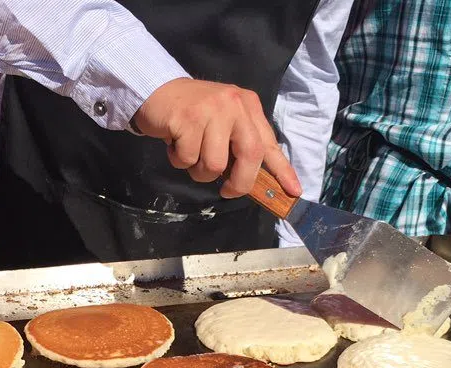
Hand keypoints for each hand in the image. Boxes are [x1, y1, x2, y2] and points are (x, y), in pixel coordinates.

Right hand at [132, 78, 301, 199]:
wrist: (156, 91)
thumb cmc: (193, 115)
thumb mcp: (224, 124)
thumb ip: (240, 146)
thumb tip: (254, 182)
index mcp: (248, 106)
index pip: (269, 143)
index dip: (283, 170)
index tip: (294, 192)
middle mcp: (234, 104)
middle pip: (249, 155)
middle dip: (239, 182)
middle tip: (227, 191)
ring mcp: (211, 110)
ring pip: (214, 164)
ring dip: (198, 171)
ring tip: (189, 152)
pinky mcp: (187, 118)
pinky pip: (187, 158)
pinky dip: (178, 159)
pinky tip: (174, 142)